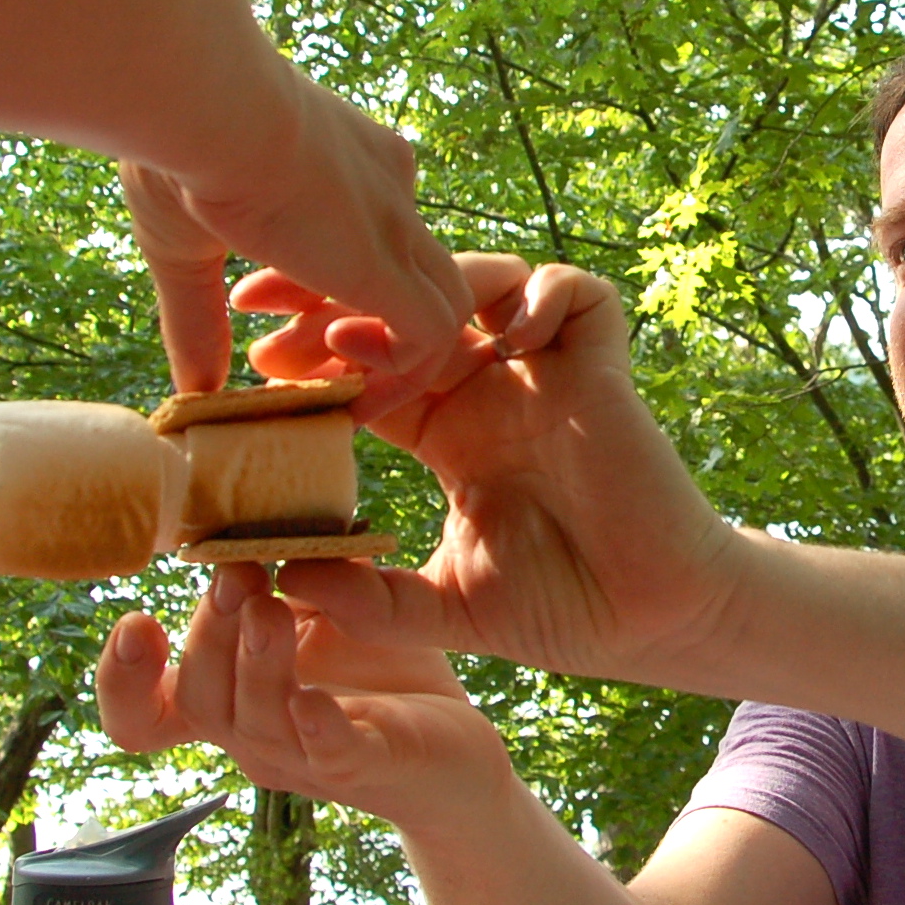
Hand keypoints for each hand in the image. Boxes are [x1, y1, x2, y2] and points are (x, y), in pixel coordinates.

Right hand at [95, 563, 515, 829]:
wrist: (458, 753)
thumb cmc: (379, 678)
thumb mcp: (325, 609)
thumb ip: (287, 568)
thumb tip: (263, 485)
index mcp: (232, 698)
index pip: (143, 712)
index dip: (122, 679)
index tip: (135, 620)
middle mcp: (254, 733)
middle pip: (198, 697)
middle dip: (208, 632)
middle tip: (235, 574)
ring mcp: (307, 757)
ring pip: (255, 723)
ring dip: (256, 664)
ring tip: (268, 610)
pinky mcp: (369, 767)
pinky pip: (333, 754)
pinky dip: (318, 726)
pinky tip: (313, 697)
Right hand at [121, 71, 471, 412]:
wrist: (201, 103)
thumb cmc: (176, 147)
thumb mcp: (184, 245)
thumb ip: (197, 319)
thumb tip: (192, 390)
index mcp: (343, 161)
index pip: (365, 238)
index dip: (324, 297)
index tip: (269, 335)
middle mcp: (385, 183)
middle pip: (408, 276)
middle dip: (361, 335)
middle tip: (295, 372)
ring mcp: (395, 222)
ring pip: (439, 306)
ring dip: (391, 365)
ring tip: (329, 396)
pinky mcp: (390, 263)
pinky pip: (433, 335)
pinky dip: (401, 374)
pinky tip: (343, 391)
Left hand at [231, 253, 753, 687]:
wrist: (650, 621)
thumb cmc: (559, 612)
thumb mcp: (442, 611)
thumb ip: (368, 599)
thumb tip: (284, 581)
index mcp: (444, 430)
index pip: (366, 362)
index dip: (313, 352)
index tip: (253, 360)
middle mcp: (489, 389)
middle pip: (412, 305)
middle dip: (348, 297)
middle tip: (281, 316)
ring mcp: (546, 373)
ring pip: (483, 283)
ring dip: (427, 294)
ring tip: (371, 338)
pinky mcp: (603, 370)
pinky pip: (575, 294)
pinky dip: (540, 297)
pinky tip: (505, 342)